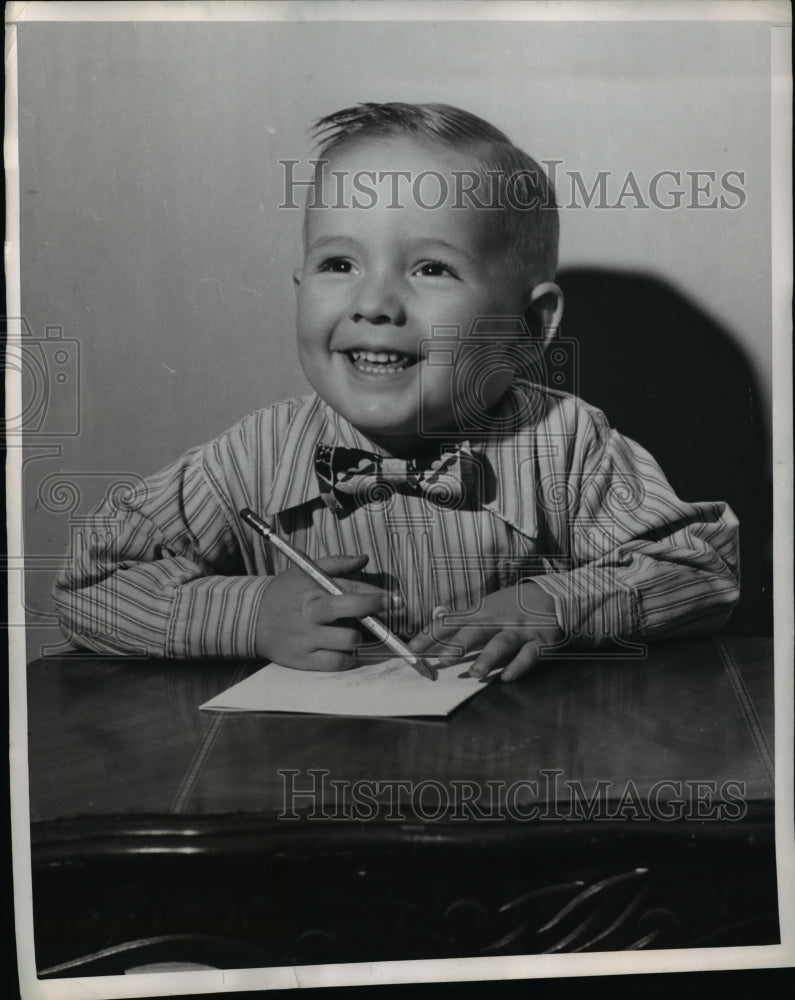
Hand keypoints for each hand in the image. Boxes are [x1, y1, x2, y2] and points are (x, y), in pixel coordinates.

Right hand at [255, 554, 391, 670]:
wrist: (250, 619)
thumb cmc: (283, 593)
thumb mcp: (304, 571)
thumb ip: (336, 563)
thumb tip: (364, 558)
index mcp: (312, 589)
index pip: (349, 589)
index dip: (375, 595)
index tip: (392, 599)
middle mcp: (310, 614)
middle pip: (350, 613)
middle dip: (373, 612)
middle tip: (385, 613)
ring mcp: (307, 639)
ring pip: (349, 641)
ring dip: (357, 637)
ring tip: (353, 632)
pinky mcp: (303, 660)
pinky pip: (337, 663)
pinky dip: (347, 658)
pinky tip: (345, 650)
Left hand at [408, 581, 562, 681]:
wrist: (552, 596)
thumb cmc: (512, 605)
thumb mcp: (486, 606)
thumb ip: (462, 618)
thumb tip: (435, 623)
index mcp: (480, 612)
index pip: (450, 624)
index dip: (430, 636)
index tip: (411, 650)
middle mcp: (497, 620)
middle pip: (475, 631)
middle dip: (458, 646)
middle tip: (441, 661)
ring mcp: (519, 630)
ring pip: (502, 643)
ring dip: (488, 658)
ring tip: (475, 674)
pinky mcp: (539, 642)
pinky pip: (529, 655)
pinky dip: (519, 666)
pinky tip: (508, 677)